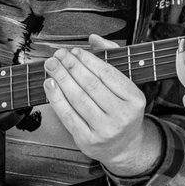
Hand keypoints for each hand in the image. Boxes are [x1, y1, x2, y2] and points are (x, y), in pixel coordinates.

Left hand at [43, 38, 160, 176]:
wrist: (123, 147)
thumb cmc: (121, 110)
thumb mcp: (124, 86)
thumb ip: (110, 58)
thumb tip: (94, 38)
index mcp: (135, 99)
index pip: (108, 74)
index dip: (88, 59)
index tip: (74, 51)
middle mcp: (122, 116)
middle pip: (91, 85)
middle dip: (71, 66)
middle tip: (59, 54)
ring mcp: (105, 130)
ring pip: (78, 99)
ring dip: (61, 78)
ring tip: (51, 65)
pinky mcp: (88, 140)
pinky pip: (68, 115)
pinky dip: (56, 98)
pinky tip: (50, 84)